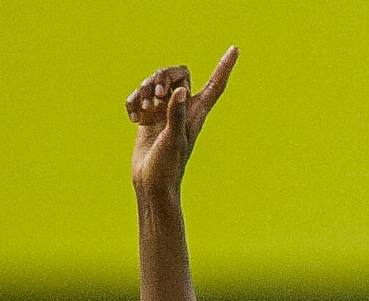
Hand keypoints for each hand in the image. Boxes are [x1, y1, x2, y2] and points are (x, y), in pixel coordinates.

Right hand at [127, 52, 237, 199]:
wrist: (151, 184)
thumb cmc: (167, 168)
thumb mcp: (173, 140)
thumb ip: (176, 115)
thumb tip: (180, 92)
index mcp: (196, 113)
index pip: (215, 85)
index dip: (224, 67)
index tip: (235, 49)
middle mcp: (182, 109)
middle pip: (177, 74)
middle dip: (162, 76)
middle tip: (157, 93)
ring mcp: (164, 112)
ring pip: (155, 83)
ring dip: (144, 90)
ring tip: (141, 109)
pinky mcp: (149, 117)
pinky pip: (140, 97)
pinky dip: (134, 102)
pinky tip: (133, 118)